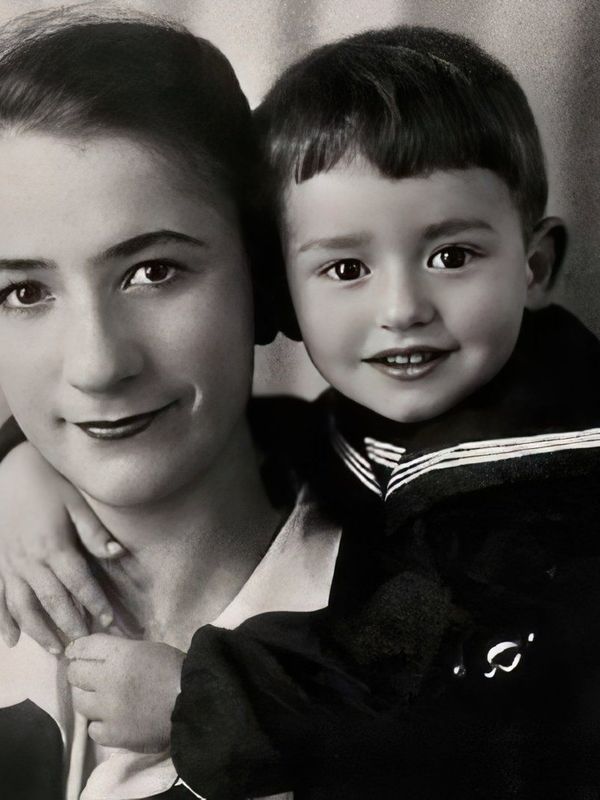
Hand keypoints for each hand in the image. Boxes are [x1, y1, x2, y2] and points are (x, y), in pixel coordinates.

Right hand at [0, 442, 124, 652]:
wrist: (10, 470)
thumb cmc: (49, 483)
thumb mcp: (76, 502)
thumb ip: (94, 532)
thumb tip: (118, 553)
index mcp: (53, 545)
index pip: (79, 583)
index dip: (94, 604)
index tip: (109, 622)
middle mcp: (28, 560)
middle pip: (52, 601)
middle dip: (70, 625)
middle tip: (86, 646)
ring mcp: (8, 564)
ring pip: (23, 607)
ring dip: (39, 631)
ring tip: (56, 650)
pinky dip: (3, 622)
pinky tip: (12, 641)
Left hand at [66, 633, 184, 752]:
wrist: (194, 702)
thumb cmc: (175, 670)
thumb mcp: (148, 649)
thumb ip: (121, 651)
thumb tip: (101, 653)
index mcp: (120, 655)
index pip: (83, 647)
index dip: (77, 649)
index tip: (76, 653)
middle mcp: (108, 680)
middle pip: (75, 674)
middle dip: (80, 673)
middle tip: (89, 677)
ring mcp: (108, 709)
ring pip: (80, 703)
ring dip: (89, 699)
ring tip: (101, 700)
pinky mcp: (113, 734)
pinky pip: (93, 729)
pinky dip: (100, 725)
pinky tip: (111, 720)